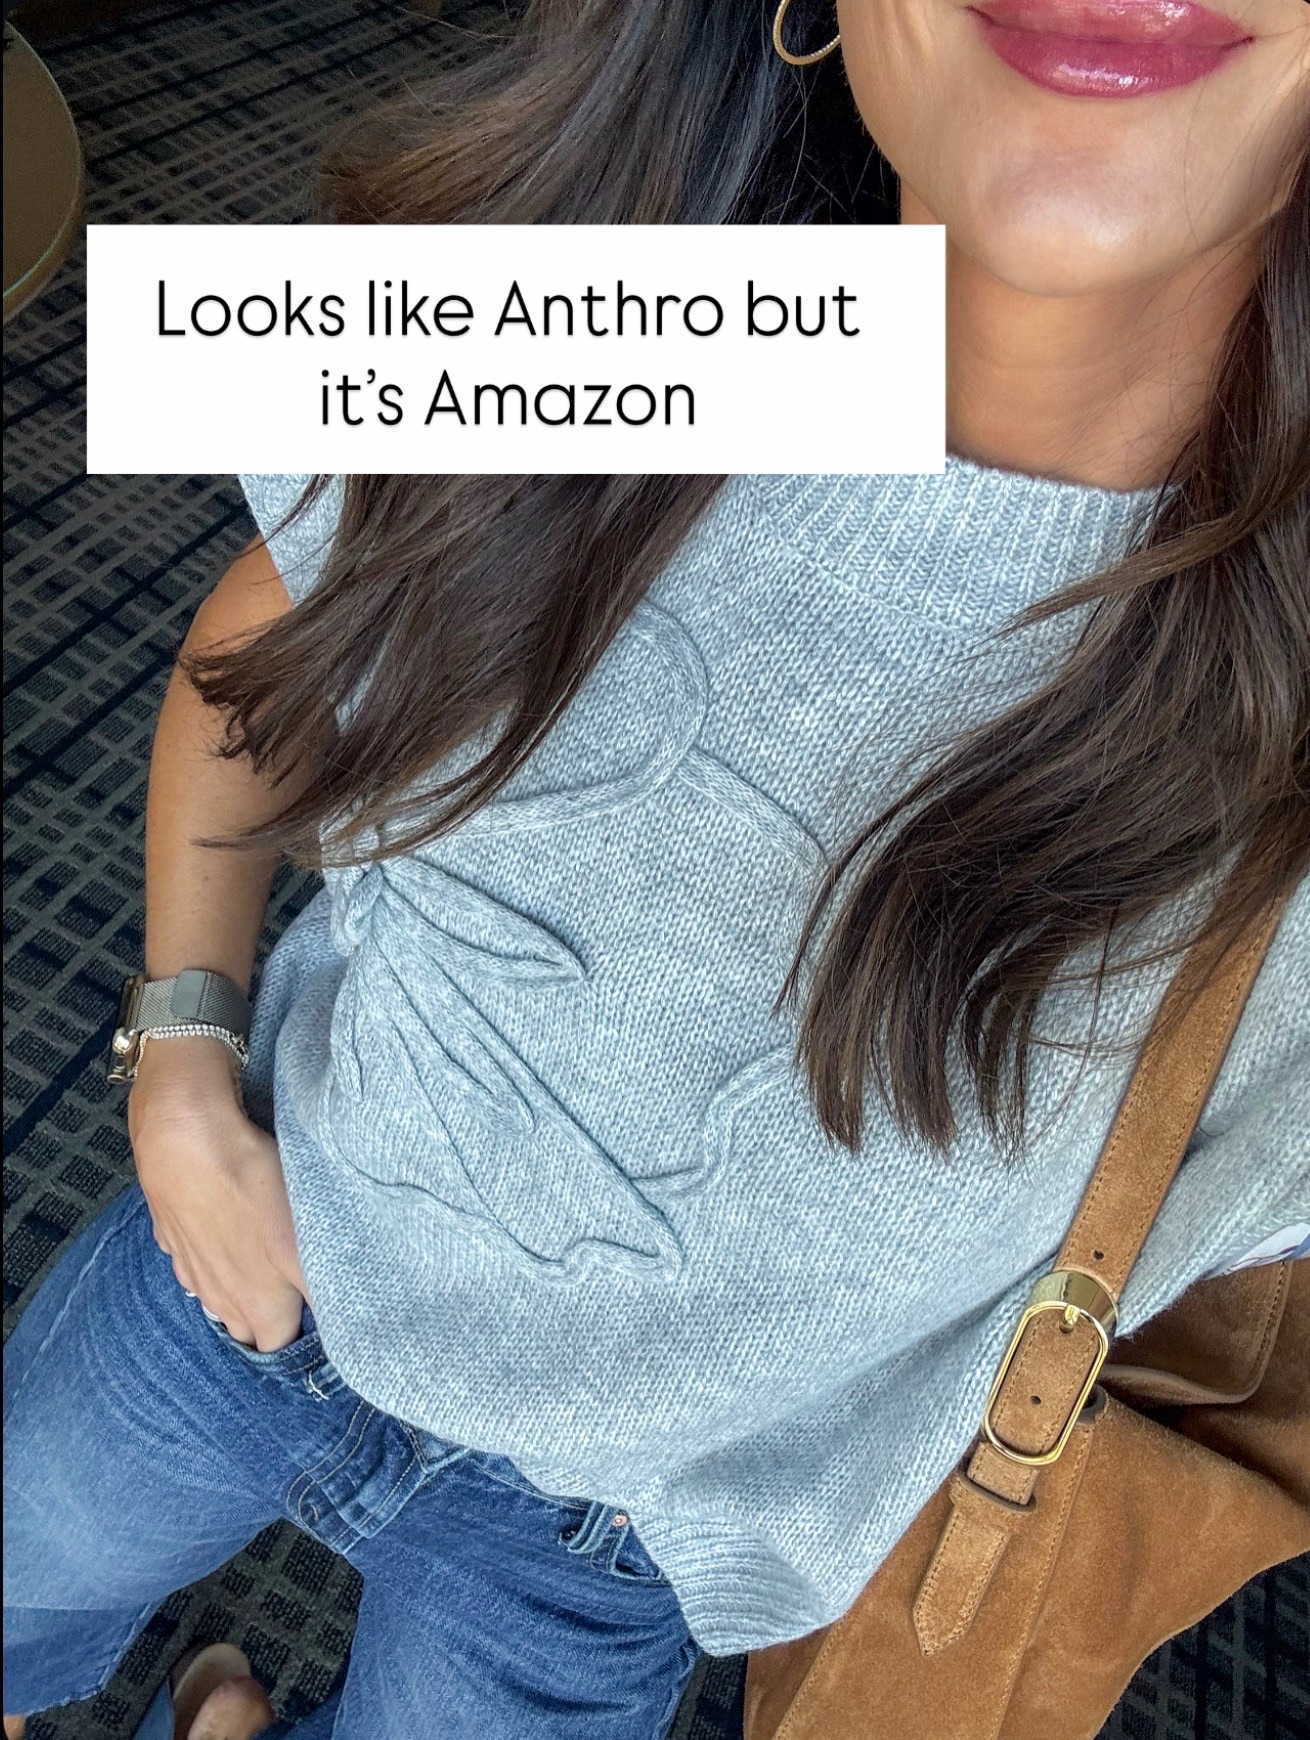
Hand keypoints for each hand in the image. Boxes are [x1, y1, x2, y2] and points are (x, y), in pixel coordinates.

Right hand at [128, 1036, 309, 1350]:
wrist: (185, 1140)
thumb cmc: (253, 1187)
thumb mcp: (304, 1239)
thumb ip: (323, 1286)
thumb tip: (349, 1322)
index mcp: (256, 1309)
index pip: (281, 1346)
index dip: (302, 1333)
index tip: (319, 1308)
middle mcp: (218, 1302)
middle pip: (249, 1328)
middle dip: (272, 1317)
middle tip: (297, 1284)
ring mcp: (189, 1273)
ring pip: (220, 1300)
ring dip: (242, 1291)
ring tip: (265, 1260)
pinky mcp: (172, 1242)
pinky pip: (198, 1267)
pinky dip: (215, 1262)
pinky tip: (228, 1234)